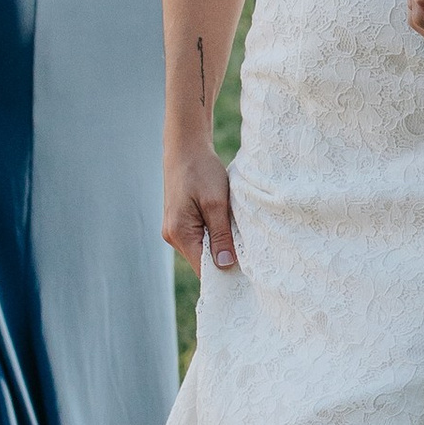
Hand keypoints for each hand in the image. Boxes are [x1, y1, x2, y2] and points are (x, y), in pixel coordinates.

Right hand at [165, 139, 237, 275]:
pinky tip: (228, 228)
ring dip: (220, 246)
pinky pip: (200, 238)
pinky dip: (214, 236)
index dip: (224, 274)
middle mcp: (172, 236)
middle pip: (202, 261)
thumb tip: (226, 266)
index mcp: (179, 233)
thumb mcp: (216, 203)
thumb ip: (221, 235)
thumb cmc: (202, 171)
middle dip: (224, 260)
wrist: (186, 148)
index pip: (203, 269)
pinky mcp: (181, 223)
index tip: (248, 275)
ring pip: (202, 249)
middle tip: (251, 258)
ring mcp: (175, 230)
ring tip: (240, 238)